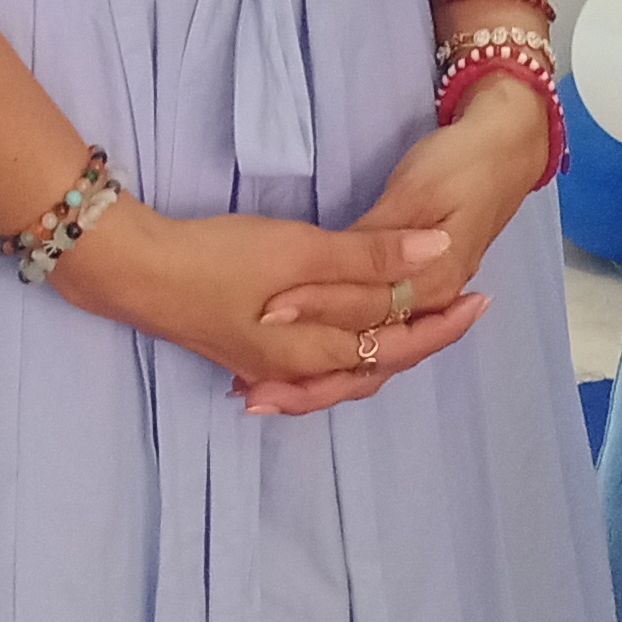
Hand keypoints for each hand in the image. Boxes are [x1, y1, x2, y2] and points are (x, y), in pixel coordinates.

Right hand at [54, 206, 484, 410]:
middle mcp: (301, 371)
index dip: (445, 322)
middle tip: (465, 308)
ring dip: (387, 348)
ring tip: (419, 323)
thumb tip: (437, 255)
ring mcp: (272, 367)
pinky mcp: (251, 352)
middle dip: (424, 338)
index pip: (401, 343)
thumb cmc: (220, 259)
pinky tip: (348, 340)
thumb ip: (371, 258)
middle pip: (379, 364)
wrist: (138, 274)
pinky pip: (318, 365)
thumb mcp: (301, 250)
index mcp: (320, 351)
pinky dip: (347, 354)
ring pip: (347, 368)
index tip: (483, 298)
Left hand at [238, 75, 552, 417]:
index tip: (267, 316)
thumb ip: (379, 239)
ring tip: (262, 395)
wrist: (506, 146)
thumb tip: (344, 271)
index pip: (366, 310)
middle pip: (366, 354)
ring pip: (368, 356)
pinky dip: (335, 359)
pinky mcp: (416, 288)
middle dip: (310, 378)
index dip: (316, 312)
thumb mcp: (417, 191)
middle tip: (252, 394)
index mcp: (434, 280)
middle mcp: (429, 301)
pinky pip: (373, 334)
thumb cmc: (463, 164)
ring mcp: (424, 298)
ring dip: (319, 380)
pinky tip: (295, 366)